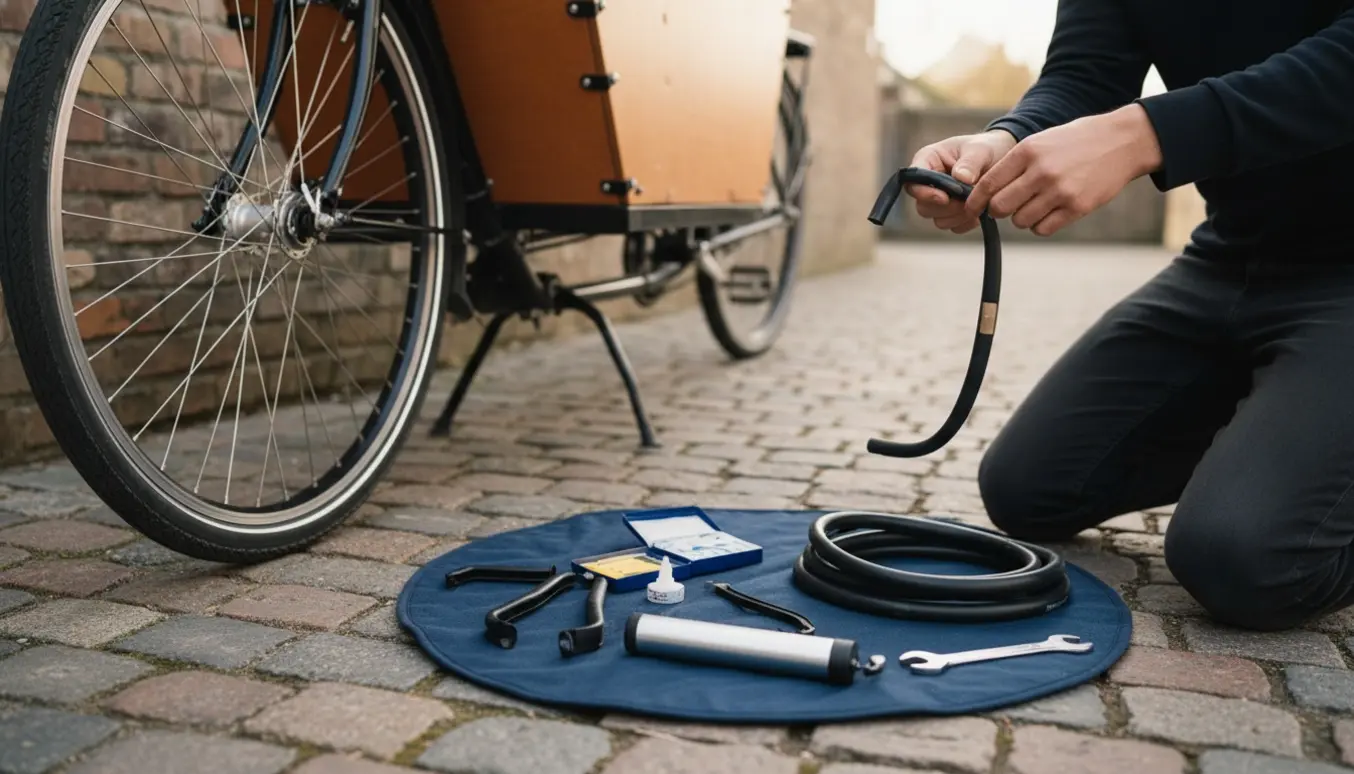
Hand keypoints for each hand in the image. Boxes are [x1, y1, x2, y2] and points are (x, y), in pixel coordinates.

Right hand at [905, 130, 1017, 233]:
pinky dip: (967, 222)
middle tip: (969, 199)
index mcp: (927, 160)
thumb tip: (961, 178)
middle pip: (923, 206)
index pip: (912, 181)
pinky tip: (980, 209)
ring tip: (978, 202)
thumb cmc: (987, 148)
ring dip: (959, 215)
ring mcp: (938, 201)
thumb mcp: (981, 150)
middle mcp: (928, 182)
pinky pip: (953, 226)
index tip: (944, 198)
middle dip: (947, 207)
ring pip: (938, 219)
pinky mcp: (950, 214)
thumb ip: (970, 163)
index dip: (924, 193)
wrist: (1002, 158)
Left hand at [963, 104, 1162, 236]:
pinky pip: (1043, 228)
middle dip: (998, 210)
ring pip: (1020, 221)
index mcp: (1027, 151)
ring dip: (1022, 217)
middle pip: (1000, 207)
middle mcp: (1040, 172)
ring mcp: (1059, 191)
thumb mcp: (1040, 141)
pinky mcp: (1076, 207)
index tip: (971, 208)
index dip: (975, 200)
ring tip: (1036, 203)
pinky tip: (1050, 211)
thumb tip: (984, 193)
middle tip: (1007, 205)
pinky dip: (1041, 225)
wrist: (1122, 141)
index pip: (988, 183)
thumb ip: (1013, 165)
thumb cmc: (1075, 142)